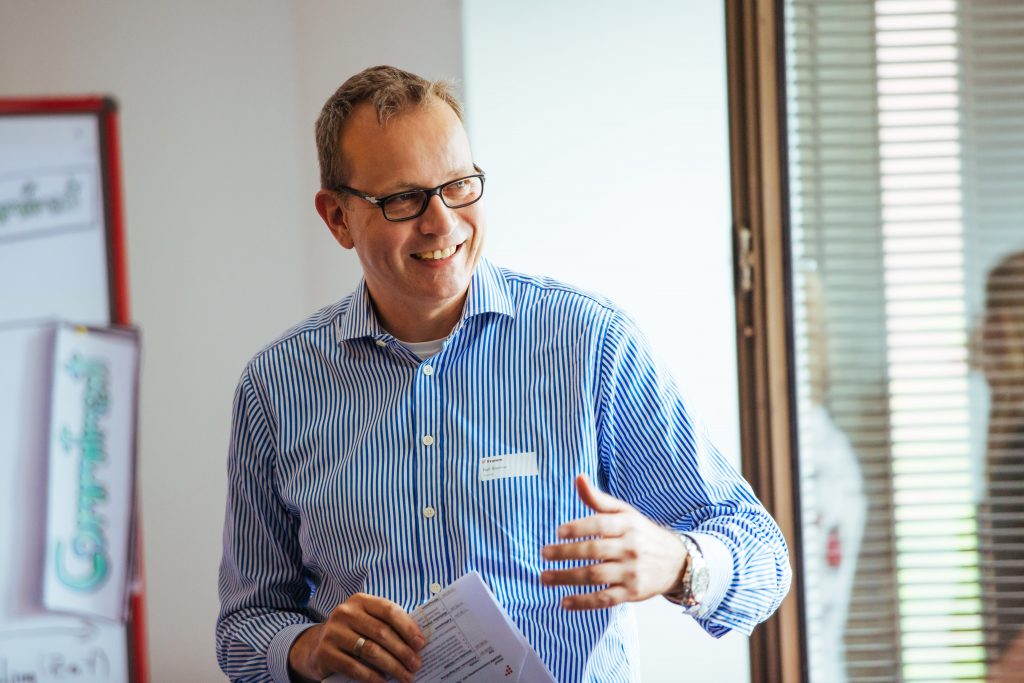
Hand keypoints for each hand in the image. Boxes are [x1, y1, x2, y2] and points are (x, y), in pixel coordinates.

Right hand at [288, 593, 425, 682]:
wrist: (316, 646)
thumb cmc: (352, 633)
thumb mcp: (366, 622)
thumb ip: (387, 626)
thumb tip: (417, 643)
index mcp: (361, 601)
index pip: (389, 610)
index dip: (407, 627)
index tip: (421, 644)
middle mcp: (345, 612)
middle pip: (381, 633)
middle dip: (403, 651)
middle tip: (416, 665)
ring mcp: (333, 632)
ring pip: (370, 650)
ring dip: (392, 666)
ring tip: (405, 676)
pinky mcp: (325, 652)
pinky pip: (354, 667)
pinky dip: (371, 676)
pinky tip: (383, 682)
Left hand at [540, 474, 686, 609]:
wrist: (676, 562)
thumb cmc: (641, 534)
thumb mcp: (625, 513)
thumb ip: (598, 499)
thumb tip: (578, 477)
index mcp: (628, 525)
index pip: (600, 524)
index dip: (578, 528)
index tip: (558, 532)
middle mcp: (630, 547)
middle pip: (594, 551)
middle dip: (565, 553)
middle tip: (544, 554)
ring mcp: (631, 572)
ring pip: (595, 575)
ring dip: (567, 577)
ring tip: (545, 577)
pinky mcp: (632, 592)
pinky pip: (605, 598)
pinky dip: (583, 602)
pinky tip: (564, 602)